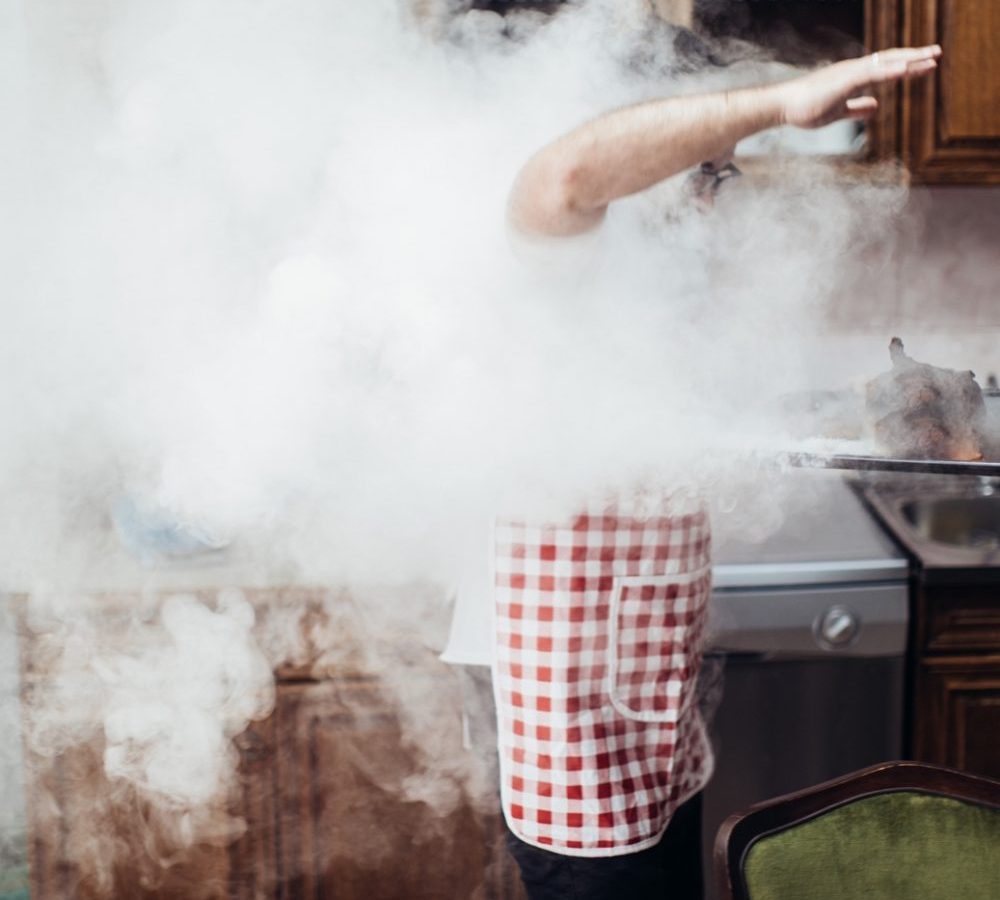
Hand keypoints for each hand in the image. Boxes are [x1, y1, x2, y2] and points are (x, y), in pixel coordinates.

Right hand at [779, 45, 940, 128]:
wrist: (782, 107)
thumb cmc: (805, 109)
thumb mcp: (838, 112)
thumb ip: (857, 108)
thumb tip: (876, 106)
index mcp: (853, 77)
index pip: (886, 67)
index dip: (907, 66)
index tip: (927, 65)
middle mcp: (854, 70)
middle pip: (890, 60)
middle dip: (915, 57)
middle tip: (938, 53)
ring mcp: (849, 73)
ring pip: (885, 63)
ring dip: (908, 60)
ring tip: (930, 58)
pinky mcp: (843, 81)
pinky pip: (870, 74)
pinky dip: (889, 71)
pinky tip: (904, 70)